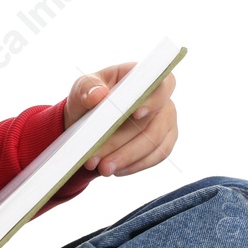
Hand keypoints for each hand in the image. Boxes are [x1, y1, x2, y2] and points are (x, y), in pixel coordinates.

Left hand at [63, 63, 177, 175]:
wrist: (88, 120)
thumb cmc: (89, 97)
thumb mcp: (82, 88)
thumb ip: (88, 88)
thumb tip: (98, 95)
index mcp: (144, 78)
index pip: (162, 84)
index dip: (153, 99)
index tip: (135, 113)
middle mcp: (162, 99)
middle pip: (153, 122)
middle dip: (124, 143)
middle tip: (99, 159)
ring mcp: (166, 121)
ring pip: (154, 143)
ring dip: (128, 158)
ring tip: (103, 168)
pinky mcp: (164, 141)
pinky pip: (156, 156)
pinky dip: (135, 165)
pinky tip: (117, 170)